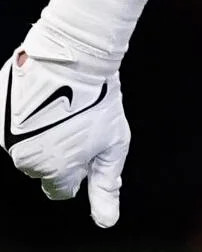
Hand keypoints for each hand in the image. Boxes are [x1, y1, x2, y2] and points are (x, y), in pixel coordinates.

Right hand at [5, 25, 130, 227]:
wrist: (74, 58)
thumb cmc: (99, 100)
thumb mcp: (114, 145)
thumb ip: (106, 185)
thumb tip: (106, 221)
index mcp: (56, 171)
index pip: (61, 189)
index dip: (78, 170)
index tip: (87, 146)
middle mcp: (26, 160)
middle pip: (43, 167)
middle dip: (59, 151)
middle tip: (77, 121)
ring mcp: (7, 138)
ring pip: (26, 147)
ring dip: (41, 133)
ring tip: (61, 108)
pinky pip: (11, 126)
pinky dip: (26, 116)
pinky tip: (44, 99)